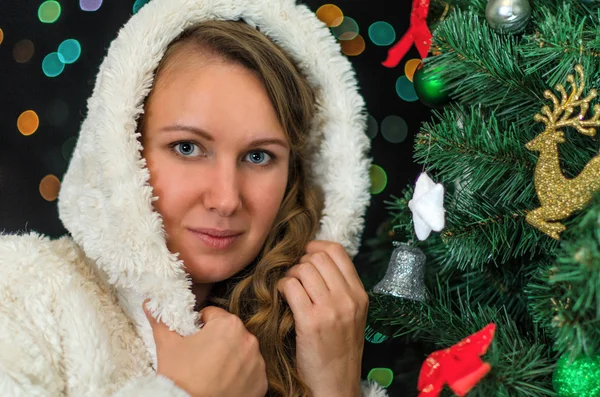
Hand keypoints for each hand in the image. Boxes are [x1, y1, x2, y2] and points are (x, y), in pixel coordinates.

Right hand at [144, 302, 267, 396]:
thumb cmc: (180, 377)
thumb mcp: (167, 345)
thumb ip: (161, 320)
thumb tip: (151, 304)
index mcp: (229, 325)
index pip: (213, 315)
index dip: (199, 327)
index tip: (193, 340)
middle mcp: (249, 340)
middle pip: (229, 333)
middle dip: (216, 342)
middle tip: (200, 358)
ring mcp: (257, 363)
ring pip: (241, 352)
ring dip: (230, 358)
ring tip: (211, 372)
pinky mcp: (261, 384)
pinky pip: (250, 373)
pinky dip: (240, 377)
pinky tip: (223, 383)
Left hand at [277, 240, 367, 396]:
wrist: (335, 385)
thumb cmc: (338, 350)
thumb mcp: (351, 316)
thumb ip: (340, 289)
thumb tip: (314, 260)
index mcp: (359, 294)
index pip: (337, 251)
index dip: (315, 246)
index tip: (304, 255)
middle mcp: (348, 298)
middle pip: (317, 257)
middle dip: (300, 262)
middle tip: (294, 276)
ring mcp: (331, 309)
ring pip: (302, 269)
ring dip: (289, 275)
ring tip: (288, 289)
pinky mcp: (311, 322)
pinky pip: (290, 286)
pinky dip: (282, 287)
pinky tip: (283, 298)